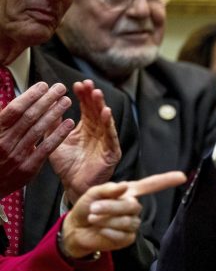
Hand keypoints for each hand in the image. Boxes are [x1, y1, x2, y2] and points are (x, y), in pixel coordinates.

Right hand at [0, 82, 73, 197]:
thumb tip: (1, 98)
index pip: (14, 109)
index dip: (30, 96)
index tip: (43, 85)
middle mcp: (4, 142)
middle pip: (29, 117)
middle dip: (46, 100)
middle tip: (60, 88)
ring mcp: (16, 156)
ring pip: (39, 130)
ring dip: (54, 113)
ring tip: (66, 101)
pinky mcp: (28, 168)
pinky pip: (46, 148)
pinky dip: (58, 135)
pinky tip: (69, 123)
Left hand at [50, 80, 120, 203]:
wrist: (73, 186)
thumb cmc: (67, 166)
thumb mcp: (56, 141)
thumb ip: (54, 125)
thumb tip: (48, 106)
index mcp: (86, 128)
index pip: (86, 108)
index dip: (83, 96)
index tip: (77, 84)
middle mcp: (98, 132)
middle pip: (97, 110)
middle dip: (93, 96)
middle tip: (88, 83)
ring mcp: (106, 141)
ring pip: (106, 120)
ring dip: (102, 106)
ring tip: (97, 93)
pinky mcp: (111, 152)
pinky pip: (111, 136)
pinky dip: (110, 125)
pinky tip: (107, 113)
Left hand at [60, 171, 186, 258]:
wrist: (76, 229)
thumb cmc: (85, 207)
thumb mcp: (93, 193)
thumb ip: (108, 189)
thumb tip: (124, 186)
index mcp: (129, 193)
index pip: (151, 185)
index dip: (166, 180)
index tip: (182, 177)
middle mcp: (134, 208)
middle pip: (133, 206)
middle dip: (112, 207)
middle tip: (94, 208)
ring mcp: (132, 224)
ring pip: (128, 221)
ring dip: (107, 220)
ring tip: (93, 218)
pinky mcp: (127, 238)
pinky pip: (123, 234)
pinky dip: (109, 232)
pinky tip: (101, 230)